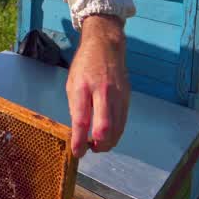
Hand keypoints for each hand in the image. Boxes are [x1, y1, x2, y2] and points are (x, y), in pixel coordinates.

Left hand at [65, 14, 129, 157]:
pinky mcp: (127, 97)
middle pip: (104, 127)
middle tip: (90, 149)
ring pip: (117, 128)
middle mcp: (102, 92)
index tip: (77, 152)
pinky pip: (123, 121)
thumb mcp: (72, 83)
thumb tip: (79, 130)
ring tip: (98, 145)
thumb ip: (75, 106)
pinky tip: (108, 134)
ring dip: (108, 142)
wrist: (106, 46)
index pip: (81, 120)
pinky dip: (116, 133)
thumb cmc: (85, 65)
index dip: (79, 140)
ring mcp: (118, 95)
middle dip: (98, 145)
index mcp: (83, 87)